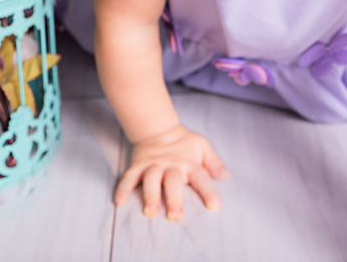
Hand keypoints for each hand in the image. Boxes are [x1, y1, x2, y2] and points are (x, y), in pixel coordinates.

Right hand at [114, 124, 230, 220]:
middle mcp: (171, 165)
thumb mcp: (203, 147)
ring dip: (150, 195)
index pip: (202, 177)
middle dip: (174, 199)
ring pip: (151, 180)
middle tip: (175, 216)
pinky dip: (123, 188)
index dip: (208, 192)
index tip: (214, 206)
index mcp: (189, 163)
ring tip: (150, 212)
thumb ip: (214, 163)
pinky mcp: (138, 166)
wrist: (158, 129)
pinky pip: (129, 177)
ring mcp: (153, 165)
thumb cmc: (184, 143)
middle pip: (173, 181)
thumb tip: (227, 176)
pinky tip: (120, 201)